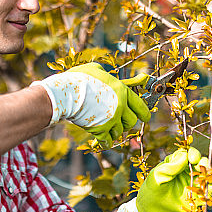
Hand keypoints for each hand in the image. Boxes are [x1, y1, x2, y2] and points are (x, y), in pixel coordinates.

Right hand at [32, 62, 150, 144]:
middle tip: (119, 121)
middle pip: (132, 122)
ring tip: (106, 127)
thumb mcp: (96, 70)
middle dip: (126, 122)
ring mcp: (111, 120)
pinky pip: (108, 141)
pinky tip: (101, 140)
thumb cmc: (79, 78)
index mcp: (122, 91)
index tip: (145, 117)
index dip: (144, 113)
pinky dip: (105, 141)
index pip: (141, 106)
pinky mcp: (101, 130)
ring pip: (120, 132)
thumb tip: (108, 75)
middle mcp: (120, 106)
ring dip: (114, 131)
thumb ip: (107, 75)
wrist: (66, 93)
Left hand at [136, 147, 211, 211]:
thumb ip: (171, 166)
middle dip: (203, 164)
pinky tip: (211, 188)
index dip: (193, 154)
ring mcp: (193, 184)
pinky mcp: (198, 197)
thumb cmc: (152, 190)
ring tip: (208, 178)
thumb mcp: (158, 176)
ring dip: (210, 175)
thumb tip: (185, 155)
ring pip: (207, 176)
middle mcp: (186, 172)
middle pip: (200, 163)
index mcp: (176, 163)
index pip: (188, 154)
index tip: (193, 159)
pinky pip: (209, 191)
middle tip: (203, 167)